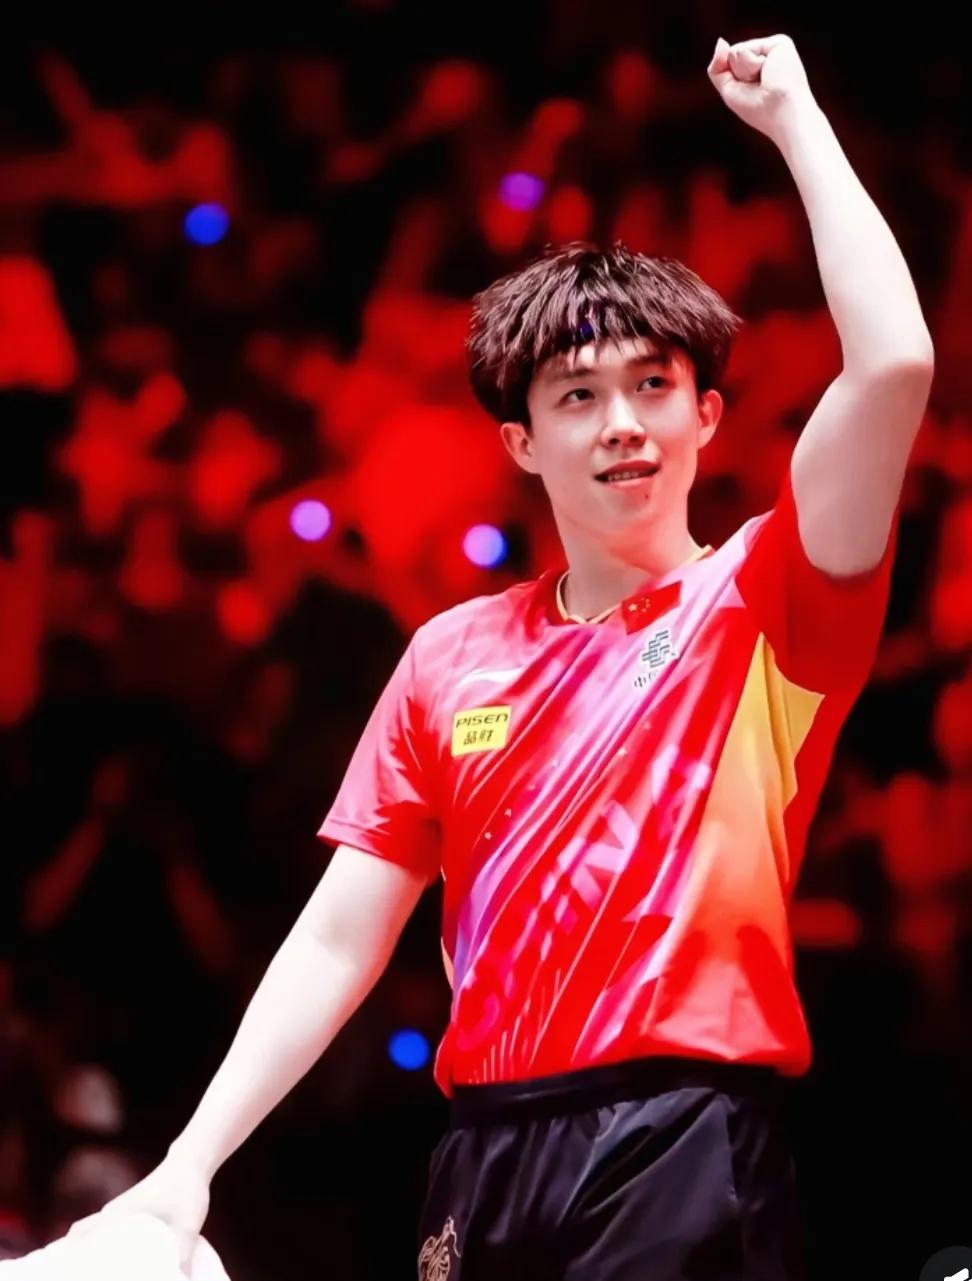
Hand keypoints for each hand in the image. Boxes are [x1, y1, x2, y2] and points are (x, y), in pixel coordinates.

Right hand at [65, 1151, 209, 1275]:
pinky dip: (103, 1243)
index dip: (65, 1253)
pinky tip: (117, 1261)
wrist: (192, 1161)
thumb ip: (184, 1251)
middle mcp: (114, 1211)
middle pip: (81, 1236)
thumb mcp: (188, 1222)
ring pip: (94, 1232)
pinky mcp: (132, 1209)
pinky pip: (108, 1228)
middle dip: (73, 1258)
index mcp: (118, 1214)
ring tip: (93, 1274)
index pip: (79, 1233)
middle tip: (76, 1275)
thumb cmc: (186, 1189)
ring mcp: (122, 1209)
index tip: (60, 1272)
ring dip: (89, 1250)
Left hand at [707, 34, 815, 143]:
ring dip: (744, 71)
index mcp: (758, 68)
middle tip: (758, 87)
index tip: (752, 95)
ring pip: (735, 51)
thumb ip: (718, 67)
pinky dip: (750, 65)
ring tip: (764, 79)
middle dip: (738, 75)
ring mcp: (773, 48)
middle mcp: (767, 56)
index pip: (730, 64)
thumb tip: (721, 41)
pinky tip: (767, 71)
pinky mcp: (779, 42)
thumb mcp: (729, 91)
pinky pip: (744, 49)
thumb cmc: (758, 110)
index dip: (733, 81)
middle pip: (731, 56)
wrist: (782, 112)